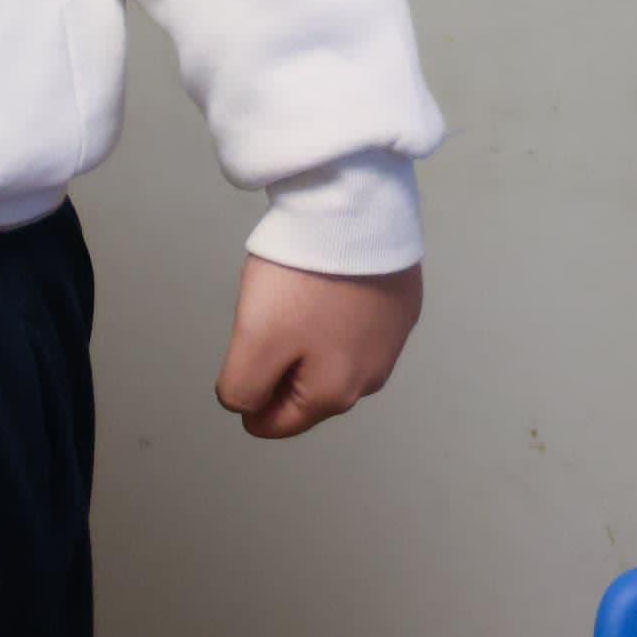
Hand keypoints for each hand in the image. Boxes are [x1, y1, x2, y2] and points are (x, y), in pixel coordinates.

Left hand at [216, 255, 421, 439]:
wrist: (355, 214)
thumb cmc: (304, 279)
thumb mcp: (255, 341)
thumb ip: (245, 387)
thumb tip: (246, 408)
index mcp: (335, 393)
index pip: (279, 423)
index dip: (248, 402)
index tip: (237, 367)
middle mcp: (371, 377)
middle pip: (307, 391)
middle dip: (279, 369)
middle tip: (265, 325)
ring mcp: (391, 340)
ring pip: (333, 358)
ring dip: (308, 342)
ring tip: (294, 301)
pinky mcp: (399, 305)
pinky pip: (356, 324)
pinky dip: (334, 315)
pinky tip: (324, 286)